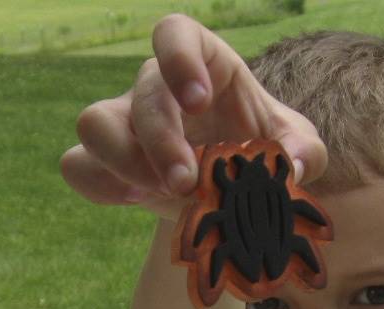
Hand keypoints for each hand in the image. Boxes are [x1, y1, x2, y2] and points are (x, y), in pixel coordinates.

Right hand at [60, 13, 325, 219]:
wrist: (231, 188)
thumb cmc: (262, 152)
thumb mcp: (296, 148)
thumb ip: (305, 152)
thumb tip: (292, 169)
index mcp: (204, 63)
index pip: (174, 33)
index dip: (180, 60)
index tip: (199, 100)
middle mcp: (156, 86)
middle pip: (142, 96)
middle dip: (162, 142)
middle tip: (186, 185)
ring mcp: (124, 122)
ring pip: (92, 123)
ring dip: (123, 162)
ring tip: (160, 193)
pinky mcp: (104, 161)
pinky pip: (78, 165)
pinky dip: (102, 186)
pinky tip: (137, 200)